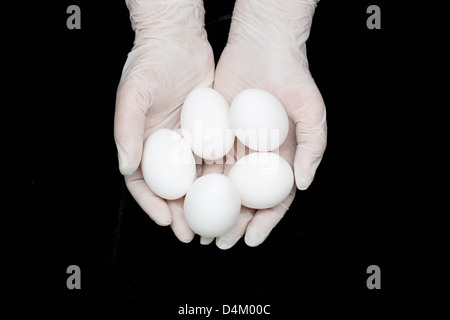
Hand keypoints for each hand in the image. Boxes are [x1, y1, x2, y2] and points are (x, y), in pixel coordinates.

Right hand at [114, 0, 213, 241]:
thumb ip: (126, 129)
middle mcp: (163, 147)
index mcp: (140, 143)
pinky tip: (232, 193)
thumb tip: (125, 166)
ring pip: (194, 180)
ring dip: (204, 203)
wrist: (179, 40)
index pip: (142, 182)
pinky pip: (213, 160)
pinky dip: (220, 178)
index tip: (167, 220)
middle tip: (194, 233)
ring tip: (215, 223)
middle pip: (170, 188)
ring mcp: (186, 142)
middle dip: (181, 213)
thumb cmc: (150, 63)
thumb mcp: (133, 93)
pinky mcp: (208, 133)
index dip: (151, 204)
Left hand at [205, 0, 326, 248]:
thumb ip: (313, 148)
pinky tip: (186, 197)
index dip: (265, 222)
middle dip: (233, 224)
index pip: (275, 200)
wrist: (262, 46)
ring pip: (222, 186)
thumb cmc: (292, 78)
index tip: (250, 240)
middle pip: (245, 200)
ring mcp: (237, 147)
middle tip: (219, 242)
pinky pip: (206, 161)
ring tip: (199, 228)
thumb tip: (303, 184)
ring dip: (211, 210)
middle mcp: (259, 158)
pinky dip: (197, 181)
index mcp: (284, 160)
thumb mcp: (312, 112)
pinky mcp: (216, 134)